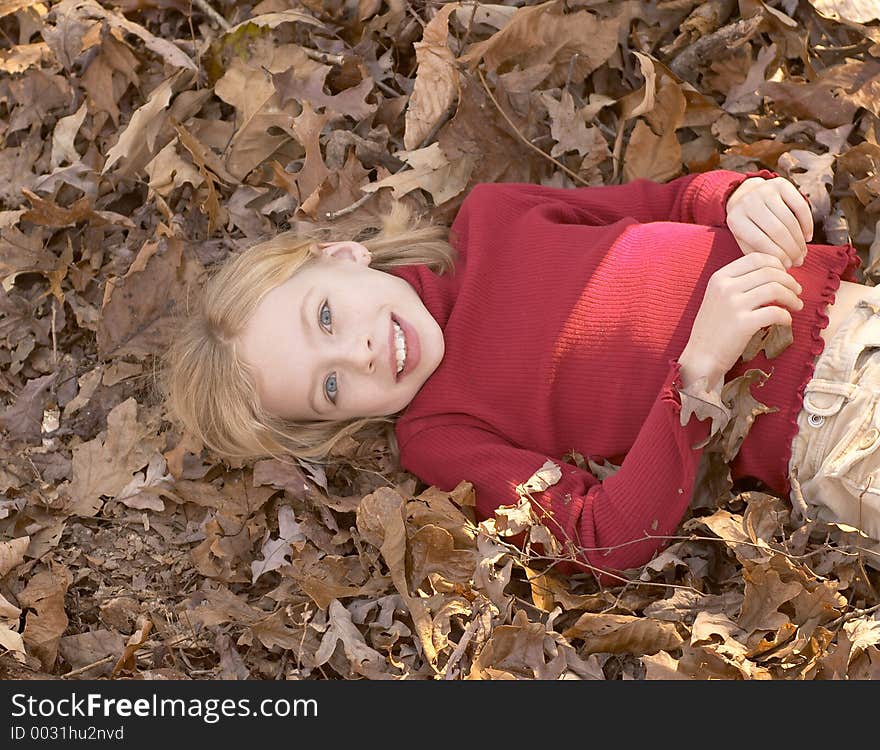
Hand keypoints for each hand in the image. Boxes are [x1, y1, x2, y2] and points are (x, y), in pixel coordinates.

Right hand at [679, 252, 803, 385]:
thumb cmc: (713, 327)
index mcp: (719, 277)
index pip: (757, 258)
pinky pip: (776, 312)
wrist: (701, 356)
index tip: (785, 275)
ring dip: (792, 297)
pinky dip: (786, 316)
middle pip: (770, 272)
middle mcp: (725, 287)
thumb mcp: (718, 297)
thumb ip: (739, 282)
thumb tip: (775, 273)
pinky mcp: (743, 324)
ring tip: (796, 305)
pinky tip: (786, 321)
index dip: (777, 264)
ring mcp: (734, 305)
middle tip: (797, 291)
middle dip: (790, 281)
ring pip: (776, 289)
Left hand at [725, 176, 813, 268]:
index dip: (777, 256)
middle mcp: (749, 202)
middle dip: (791, 250)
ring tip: (802, 253)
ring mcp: (765, 191)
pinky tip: (807, 237)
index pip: (760, 242)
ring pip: (790, 220)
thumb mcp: (743, 239)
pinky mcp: (781, 184)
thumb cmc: (747, 224)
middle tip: (798, 262)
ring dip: (799, 241)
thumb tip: (778, 268)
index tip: (786, 267)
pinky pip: (800, 206)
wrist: (745, 195)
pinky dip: (807, 224)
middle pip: (777, 231)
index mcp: (735, 220)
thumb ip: (757, 252)